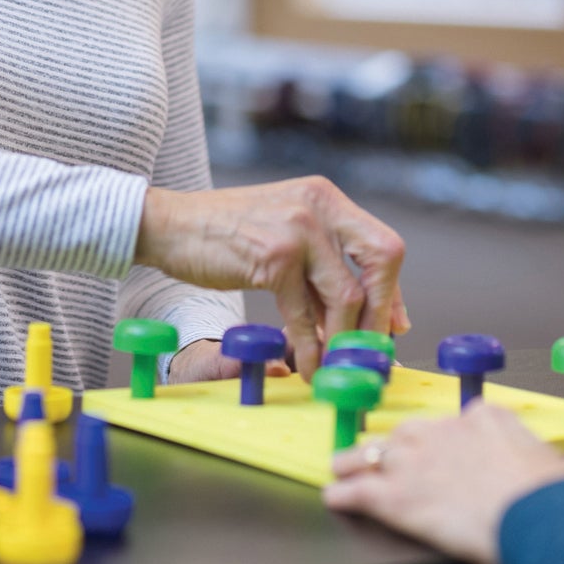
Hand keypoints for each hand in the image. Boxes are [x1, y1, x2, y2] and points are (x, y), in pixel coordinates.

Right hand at [136, 177, 407, 375]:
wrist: (171, 225)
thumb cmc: (226, 234)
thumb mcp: (285, 231)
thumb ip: (323, 260)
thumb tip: (368, 308)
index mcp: (325, 196)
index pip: (383, 244)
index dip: (391, 290)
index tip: (393, 325)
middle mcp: (319, 205)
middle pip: (383, 259)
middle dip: (382, 311)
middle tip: (371, 348)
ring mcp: (298, 229)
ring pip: (347, 295)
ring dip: (344, 339)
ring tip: (336, 365)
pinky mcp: (275, 257)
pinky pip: (305, 315)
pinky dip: (310, 349)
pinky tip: (308, 367)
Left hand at [324, 406, 563, 563]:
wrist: (537, 515)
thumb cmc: (552, 497)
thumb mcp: (550, 463)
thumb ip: (533, 459)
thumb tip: (543, 470)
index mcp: (485, 420)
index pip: (458, 421)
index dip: (446, 439)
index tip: (443, 447)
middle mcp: (444, 433)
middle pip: (407, 432)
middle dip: (395, 445)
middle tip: (384, 454)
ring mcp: (415, 462)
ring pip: (374, 453)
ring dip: (357, 461)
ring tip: (345, 465)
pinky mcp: (396, 495)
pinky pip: (358, 490)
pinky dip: (343, 493)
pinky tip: (335, 495)